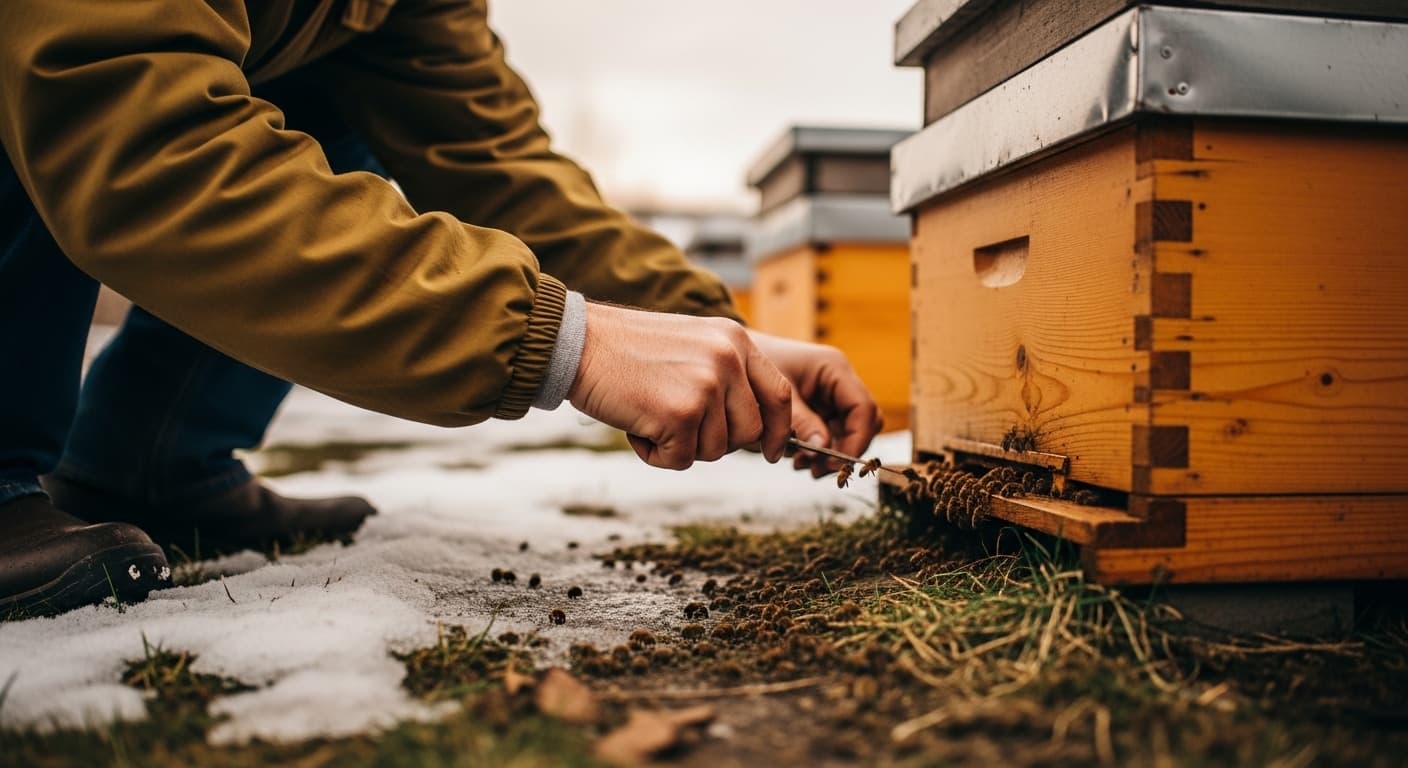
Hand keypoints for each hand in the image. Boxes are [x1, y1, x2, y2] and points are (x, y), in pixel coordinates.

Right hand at [568, 303, 792, 469]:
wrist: (577, 343)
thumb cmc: (627, 350)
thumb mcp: (692, 345)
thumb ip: (726, 375)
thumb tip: (753, 428)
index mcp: (735, 340)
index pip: (779, 394)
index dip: (779, 430)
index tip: (772, 452)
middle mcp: (728, 360)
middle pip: (750, 432)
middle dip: (716, 441)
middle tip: (676, 424)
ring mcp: (706, 386)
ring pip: (716, 450)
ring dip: (681, 446)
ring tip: (650, 415)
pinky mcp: (681, 414)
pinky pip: (682, 459)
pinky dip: (656, 454)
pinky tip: (636, 425)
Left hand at [746, 331, 882, 476]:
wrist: (732, 360)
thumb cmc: (751, 368)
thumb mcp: (775, 396)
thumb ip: (800, 421)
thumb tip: (821, 449)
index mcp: (834, 368)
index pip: (863, 408)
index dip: (857, 440)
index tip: (835, 463)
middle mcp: (839, 382)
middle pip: (864, 423)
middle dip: (844, 450)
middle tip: (816, 469)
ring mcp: (831, 397)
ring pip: (848, 434)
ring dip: (830, 454)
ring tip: (801, 465)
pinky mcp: (819, 410)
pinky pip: (830, 436)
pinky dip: (818, 451)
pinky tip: (797, 459)